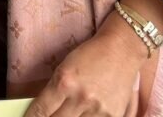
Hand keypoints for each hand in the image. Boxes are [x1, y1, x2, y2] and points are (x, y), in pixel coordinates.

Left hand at [25, 23, 142, 116]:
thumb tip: (42, 110)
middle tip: (48, 115)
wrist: (121, 51)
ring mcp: (98, 110)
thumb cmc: (90, 55)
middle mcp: (81, 98)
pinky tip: (85, 112)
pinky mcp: (113, 116)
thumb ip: (54, 90)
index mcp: (65, 82)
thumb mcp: (64, 68)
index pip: (41, 110)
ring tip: (70, 111)